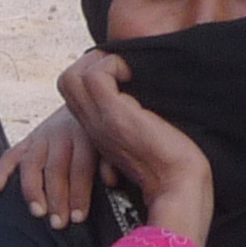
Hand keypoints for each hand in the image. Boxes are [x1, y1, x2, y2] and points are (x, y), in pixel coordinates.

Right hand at [0, 107, 109, 228]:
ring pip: (32, 164)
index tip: (78, 217)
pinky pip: (10, 155)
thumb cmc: (101, 134)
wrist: (86, 100)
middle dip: (57, 198)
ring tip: (37, 212)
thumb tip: (111, 182)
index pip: (80, 168)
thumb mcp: (111, 142)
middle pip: (56, 169)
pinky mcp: (28, 140)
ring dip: (33, 190)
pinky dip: (0, 171)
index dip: (79, 194)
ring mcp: (41, 136)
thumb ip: (112, 161)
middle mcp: (61, 134)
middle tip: (58, 224)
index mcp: (85, 135)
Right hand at [55, 52, 210, 238]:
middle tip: (122, 67)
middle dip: (91, 62)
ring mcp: (99, 120)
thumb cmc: (173, 161)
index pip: (74, 90)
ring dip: (100, 62)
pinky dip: (115, 65)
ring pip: (72, 75)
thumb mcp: (144, 133)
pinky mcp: (114, 116)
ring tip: (127, 70)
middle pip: (66, 79)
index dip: (92, 72)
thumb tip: (147, 89)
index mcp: (98, 129)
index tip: (123, 74)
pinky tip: (135, 75)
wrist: (179, 184)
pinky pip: (96, 75)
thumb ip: (135, 114)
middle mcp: (92, 125)